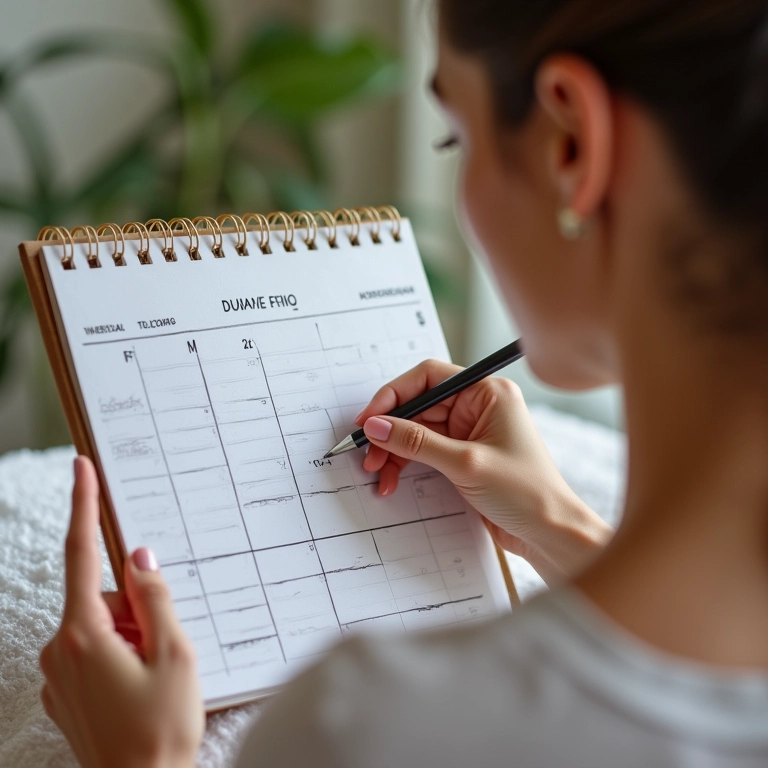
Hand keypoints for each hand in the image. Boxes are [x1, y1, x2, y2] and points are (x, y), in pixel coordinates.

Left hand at [39, 456, 203, 767]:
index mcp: (85, 635)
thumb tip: (140, 557)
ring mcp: (59, 674)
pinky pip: (94, 650)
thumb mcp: (174, 654)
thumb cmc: (161, 730)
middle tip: (166, 644)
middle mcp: (61, 651)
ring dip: (132, 634)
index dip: (82, 506)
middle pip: (102, 596)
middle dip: (137, 606)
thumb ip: (155, 598)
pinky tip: (139, 687)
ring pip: (101, 624)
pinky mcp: (65, 691)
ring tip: (156, 675)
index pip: (81, 554)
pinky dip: (121, 653)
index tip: (81, 469)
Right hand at [357, 360, 611, 580]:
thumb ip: (417, 442)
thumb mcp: (465, 464)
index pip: (429, 377)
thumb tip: (377, 425)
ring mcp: (470, 431)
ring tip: (378, 472)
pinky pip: (425, 450)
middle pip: (419, 405)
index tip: (369, 418)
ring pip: (417, 430)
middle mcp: (479, 406)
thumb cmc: (526, 493)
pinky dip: (407, 463)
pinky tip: (393, 480)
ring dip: (395, 450)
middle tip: (369, 453)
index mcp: (488, 393)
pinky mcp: (464, 456)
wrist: (550, 533)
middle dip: (390, 430)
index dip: (394, 394)